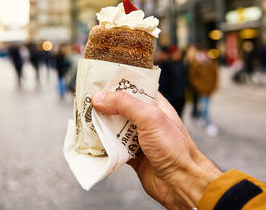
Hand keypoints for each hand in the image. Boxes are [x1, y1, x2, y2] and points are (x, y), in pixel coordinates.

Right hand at [92, 91, 221, 208]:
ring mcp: (138, 137)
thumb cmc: (175, 148)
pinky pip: (113, 146)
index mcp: (154, 105)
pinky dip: (104, 145)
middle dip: (103, 106)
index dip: (115, 84)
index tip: (97, 82)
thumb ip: (125, 104)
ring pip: (114, 127)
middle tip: (85, 103)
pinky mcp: (132, 154)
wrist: (180, 182)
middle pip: (119, 107)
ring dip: (101, 126)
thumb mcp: (150, 118)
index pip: (132, 87)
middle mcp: (145, 119)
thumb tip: (100, 97)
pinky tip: (94, 142)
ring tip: (85, 121)